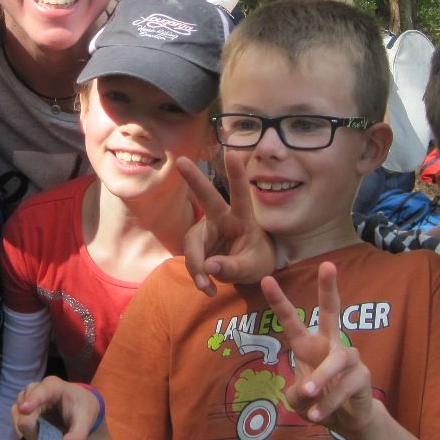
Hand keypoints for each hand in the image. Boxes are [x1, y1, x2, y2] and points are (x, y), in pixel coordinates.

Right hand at [12, 377, 100, 439]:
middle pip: (24, 412)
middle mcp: (35, 389)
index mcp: (52, 386)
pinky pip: (16, 424)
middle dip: (35, 431)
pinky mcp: (20, 409)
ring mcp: (25, 399)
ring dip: (31, 433)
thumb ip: (77, 436)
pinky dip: (26, 433)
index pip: (38, 392)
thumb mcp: (85, 422)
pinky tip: (40, 434)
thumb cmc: (81, 409)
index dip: (32, 401)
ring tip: (49, 435)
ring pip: (18, 419)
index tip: (25, 410)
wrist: (78, 407)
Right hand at [177, 155, 275, 295]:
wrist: (248, 271)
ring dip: (196, 265)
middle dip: (194, 179)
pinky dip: (196, 274)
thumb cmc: (257, 261)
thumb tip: (208, 267)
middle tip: (182, 161)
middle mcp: (222, 219)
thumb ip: (232, 267)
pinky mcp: (197, 244)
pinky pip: (190, 258)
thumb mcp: (252, 267)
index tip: (233, 152)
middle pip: (206, 197)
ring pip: (192, 243)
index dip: (236, 175)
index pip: (240, 195)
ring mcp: (207, 230)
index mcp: (242, 219)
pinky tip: (206, 287)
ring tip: (206, 287)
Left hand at [260, 265, 373, 437]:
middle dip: (329, 288)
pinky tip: (318, 414)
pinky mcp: (362, 376)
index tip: (266, 279)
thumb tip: (308, 391)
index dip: (278, 300)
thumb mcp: (298, 399)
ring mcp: (349, 357)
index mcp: (308, 344)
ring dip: (320, 379)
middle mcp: (330, 344)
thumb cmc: (318, 400)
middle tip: (328, 264)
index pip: (292, 320)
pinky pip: (344, 387)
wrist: (348, 420)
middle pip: (332, 311)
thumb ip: (297, 394)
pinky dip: (329, 402)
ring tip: (308, 395)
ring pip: (334, 362)